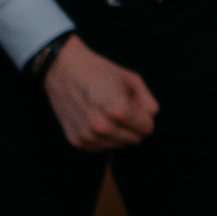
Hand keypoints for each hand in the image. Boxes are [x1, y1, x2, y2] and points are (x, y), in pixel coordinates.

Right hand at [43, 35, 159, 152]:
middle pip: (135, 139)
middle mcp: (102, 127)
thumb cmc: (99, 70)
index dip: (144, 116)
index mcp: (119, 110)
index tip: (135, 105)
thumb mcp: (130, 78)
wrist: (63, 69)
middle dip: (132, 125)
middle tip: (120, 107)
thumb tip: (152, 115)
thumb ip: (147, 99)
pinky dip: (103, 137)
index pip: (147, 128)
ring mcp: (88, 136)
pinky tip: (95, 118)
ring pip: (118, 145)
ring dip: (118, 132)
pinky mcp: (76, 140)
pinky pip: (101, 147)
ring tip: (106, 111)